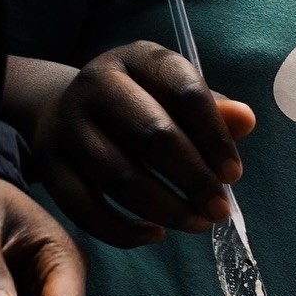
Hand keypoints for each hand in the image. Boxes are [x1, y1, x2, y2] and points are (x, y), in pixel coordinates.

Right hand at [27, 42, 254, 247]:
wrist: (69, 109)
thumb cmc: (144, 108)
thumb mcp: (177, 98)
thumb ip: (213, 112)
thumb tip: (246, 120)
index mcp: (138, 60)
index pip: (184, 92)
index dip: (215, 138)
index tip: (233, 174)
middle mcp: (96, 84)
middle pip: (153, 136)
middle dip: (194, 180)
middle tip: (219, 210)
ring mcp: (68, 124)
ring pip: (121, 178)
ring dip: (168, 210)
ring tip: (198, 224)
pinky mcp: (49, 164)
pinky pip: (87, 209)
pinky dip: (125, 231)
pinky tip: (156, 235)